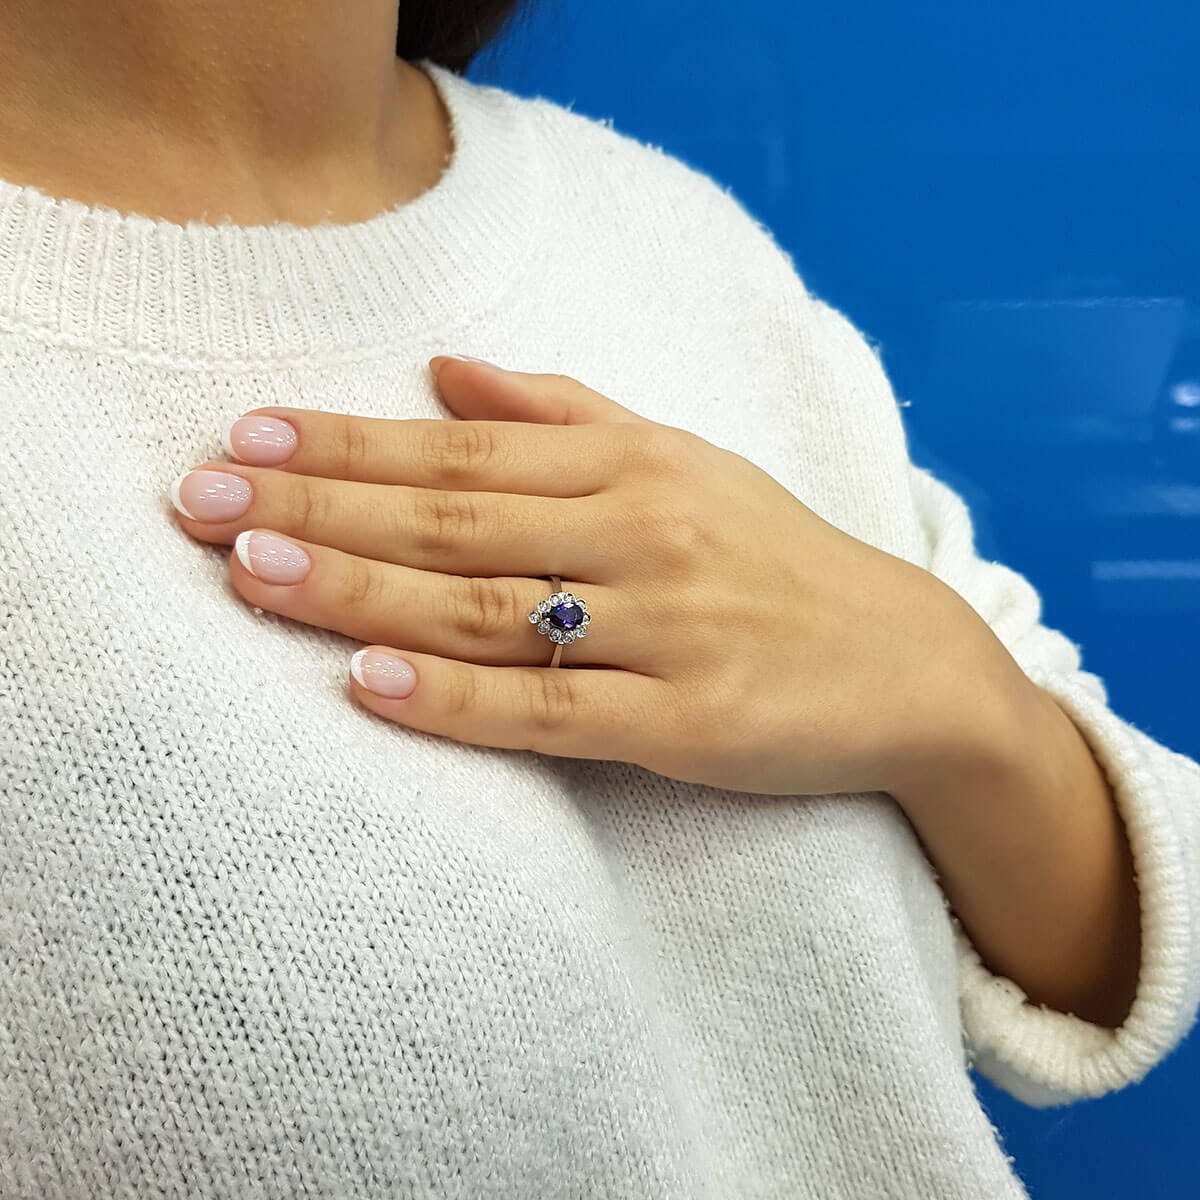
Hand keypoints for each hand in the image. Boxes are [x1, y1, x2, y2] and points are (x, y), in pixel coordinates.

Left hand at [169, 356, 970, 795]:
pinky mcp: (687, 721)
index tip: (245, 437)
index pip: (461, 448)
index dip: (347, 443)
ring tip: (251, 573)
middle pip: (453, 518)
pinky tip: (370, 684)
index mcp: (633, 465)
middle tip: (200, 501)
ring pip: (485, 606)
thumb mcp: (683, 461)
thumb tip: (446, 368)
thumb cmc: (775, 560)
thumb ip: (565, 411)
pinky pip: (552, 709)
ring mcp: (665, 628)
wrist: (908, 661)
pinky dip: (457, 698)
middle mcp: (642, 532)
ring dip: (361, 588)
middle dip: (318, 507)